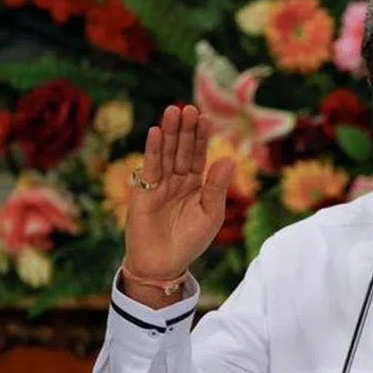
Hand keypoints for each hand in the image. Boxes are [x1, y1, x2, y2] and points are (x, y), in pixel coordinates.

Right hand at [123, 105, 233, 296]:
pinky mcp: (143, 192)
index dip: (201, 136)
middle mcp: (177, 180)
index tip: (204, 117)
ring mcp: (159, 184)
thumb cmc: (190, 241)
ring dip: (169, 133)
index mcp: (196, 184)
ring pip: (166, 153)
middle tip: (188, 107)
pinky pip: (149, 167)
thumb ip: (217, 186)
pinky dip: (152, 150)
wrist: (164, 264)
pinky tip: (155, 132)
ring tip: (172, 111)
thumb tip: (229, 157)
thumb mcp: (210, 213)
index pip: (198, 155)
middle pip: (181, 149)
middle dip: (185, 129)